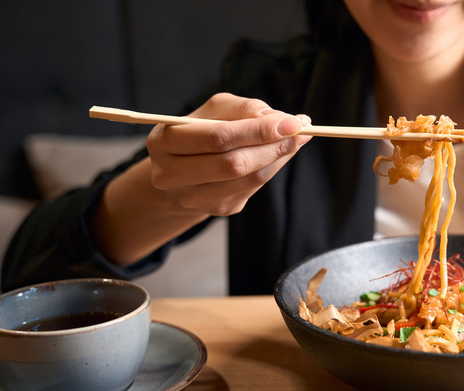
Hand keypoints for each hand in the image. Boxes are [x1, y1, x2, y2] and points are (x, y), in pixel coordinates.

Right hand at [146, 92, 311, 215]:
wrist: (183, 170)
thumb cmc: (200, 132)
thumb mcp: (213, 111)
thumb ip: (243, 109)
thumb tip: (279, 119)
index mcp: (164, 141)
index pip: (218, 137)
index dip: (258, 130)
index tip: (291, 122)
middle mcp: (171, 174)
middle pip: (233, 163)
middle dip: (273, 145)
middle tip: (300, 130)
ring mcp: (193, 197)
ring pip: (248, 178)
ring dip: (279, 157)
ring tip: (297, 139)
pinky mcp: (217, 209)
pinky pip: (254, 188)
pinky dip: (273, 167)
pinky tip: (282, 153)